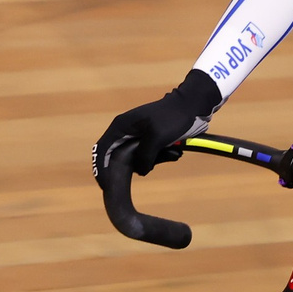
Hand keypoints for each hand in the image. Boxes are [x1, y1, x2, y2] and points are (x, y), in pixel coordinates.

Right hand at [92, 69, 220, 183]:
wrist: (192, 106)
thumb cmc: (173, 117)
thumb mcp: (156, 137)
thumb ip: (144, 156)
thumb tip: (139, 171)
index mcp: (121, 126)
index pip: (102, 149)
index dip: (101, 168)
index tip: (105, 185)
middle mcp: (125, 132)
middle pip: (117, 156)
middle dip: (131, 167)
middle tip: (143, 173)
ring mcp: (137, 137)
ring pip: (136, 159)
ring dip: (151, 162)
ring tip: (171, 153)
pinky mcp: (149, 141)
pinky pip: (149, 156)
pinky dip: (160, 158)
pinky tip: (175, 153)